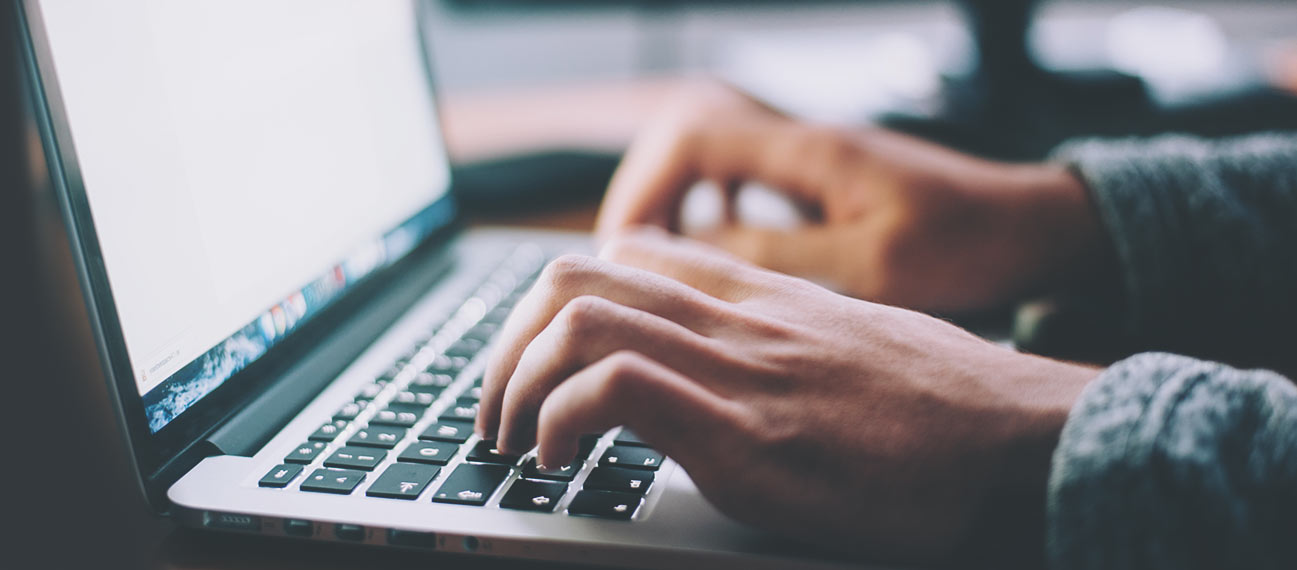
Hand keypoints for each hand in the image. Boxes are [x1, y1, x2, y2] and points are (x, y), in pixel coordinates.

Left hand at [477, 229, 1098, 563]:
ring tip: (512, 440)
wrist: (1029, 442)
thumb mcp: (856, 348)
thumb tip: (738, 372)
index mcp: (762, 299)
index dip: (558, 302)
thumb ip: (786, 343)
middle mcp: (739, 319)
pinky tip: (560, 461)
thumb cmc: (952, 411)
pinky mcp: (748, 436)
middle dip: (508, 343)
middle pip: (577, 276)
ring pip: (578, 317)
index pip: (628, 254)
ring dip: (515, 381)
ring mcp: (740, 370)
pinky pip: (615, 388)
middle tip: (498, 407)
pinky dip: (559, 420)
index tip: (540, 360)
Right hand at [596, 81, 1108, 313]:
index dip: (644, 188)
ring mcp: (812, 157)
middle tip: (627, 259)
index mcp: (810, 151)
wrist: (1031, 228)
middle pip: (687, 137)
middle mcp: (803, 141)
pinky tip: (714, 250)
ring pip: (710, 155)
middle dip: (646, 193)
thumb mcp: (871, 266)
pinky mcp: (822, 179)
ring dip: (674, 200)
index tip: (625, 248)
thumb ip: (778, 256)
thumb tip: (693, 253)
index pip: (692, 136)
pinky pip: (742, 177)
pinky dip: (712, 207)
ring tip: (656, 259)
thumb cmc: (968, 245)